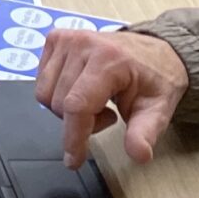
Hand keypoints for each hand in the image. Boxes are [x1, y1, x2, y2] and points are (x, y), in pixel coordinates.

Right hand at [36, 28, 189, 168]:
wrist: (153, 49)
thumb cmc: (154, 78)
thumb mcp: (158, 109)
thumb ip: (145, 132)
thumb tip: (138, 154)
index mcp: (109, 60)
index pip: (77, 105)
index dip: (73, 137)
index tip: (73, 159)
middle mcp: (83, 44)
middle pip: (60, 104)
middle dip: (79, 122)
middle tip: (107, 115)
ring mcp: (66, 39)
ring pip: (45, 94)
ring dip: (66, 109)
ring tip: (95, 102)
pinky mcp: (56, 38)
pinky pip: (40, 80)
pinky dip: (57, 93)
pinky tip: (81, 89)